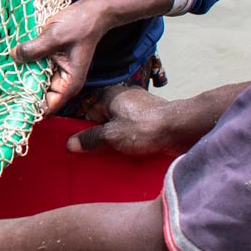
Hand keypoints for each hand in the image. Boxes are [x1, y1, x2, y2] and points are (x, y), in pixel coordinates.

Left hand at [11, 0, 179, 116]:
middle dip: (22, 92)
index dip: (30, 107)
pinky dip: (26, 66)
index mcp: (69, 83)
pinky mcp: (52, 62)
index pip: (47, 107)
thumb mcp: (54, 36)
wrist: (92, 12)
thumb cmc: (80, 25)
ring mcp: (57, 72)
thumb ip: (34, 49)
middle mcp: (63, 82)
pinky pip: (36, 69)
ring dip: (22, 78)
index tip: (11, 103)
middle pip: (39, 96)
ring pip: (35, 82)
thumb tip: (14, 56)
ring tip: (2, 74)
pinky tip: (12, 61)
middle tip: (0, 87)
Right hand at [65, 85, 198, 156]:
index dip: (85, 129)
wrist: (180, 128)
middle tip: (100, 153)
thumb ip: (90, 139)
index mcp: (110, 95)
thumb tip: (70, 144)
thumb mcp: (111, 137)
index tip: (84, 145)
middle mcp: (124, 96)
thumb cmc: (143, 129)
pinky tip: (134, 151)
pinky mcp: (154, 116)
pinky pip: (136, 128)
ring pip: (121, 124)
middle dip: (103, 135)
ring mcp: (141, 105)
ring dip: (119, 138)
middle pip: (105, 118)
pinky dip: (134, 139)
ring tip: (118, 155)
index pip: (88, 112)